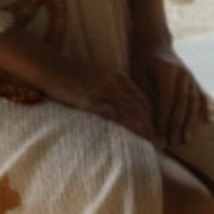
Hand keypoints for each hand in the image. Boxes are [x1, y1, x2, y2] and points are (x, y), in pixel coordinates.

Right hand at [42, 59, 159, 146]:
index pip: (142, 98)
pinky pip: (119, 116)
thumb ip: (106, 91)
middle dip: (155, 126)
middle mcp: (116, 82)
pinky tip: (140, 138)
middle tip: (164, 144)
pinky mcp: (95, 101)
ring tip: (159, 145)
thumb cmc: (67, 76)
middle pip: (143, 106)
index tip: (159, 132)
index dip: (153, 116)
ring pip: (135, 112)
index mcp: (117, 76)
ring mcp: (106, 90)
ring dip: (149, 130)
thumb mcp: (93, 81)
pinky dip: (133, 128)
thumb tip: (114, 109)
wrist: (49, 67)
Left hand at [131, 40, 208, 146]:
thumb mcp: (138, 72)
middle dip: (177, 125)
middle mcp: (183, 73)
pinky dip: (203, 109)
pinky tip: (205, 123)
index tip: (159, 133)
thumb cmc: (142, 59)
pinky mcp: (194, 79)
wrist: (154, 41)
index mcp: (168, 70)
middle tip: (173, 142)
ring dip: (191, 122)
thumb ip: (145, 92)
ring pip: (193, 102)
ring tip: (187, 139)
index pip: (166, 98)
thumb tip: (148, 117)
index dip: (163, 117)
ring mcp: (190, 76)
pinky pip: (201, 96)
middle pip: (182, 103)